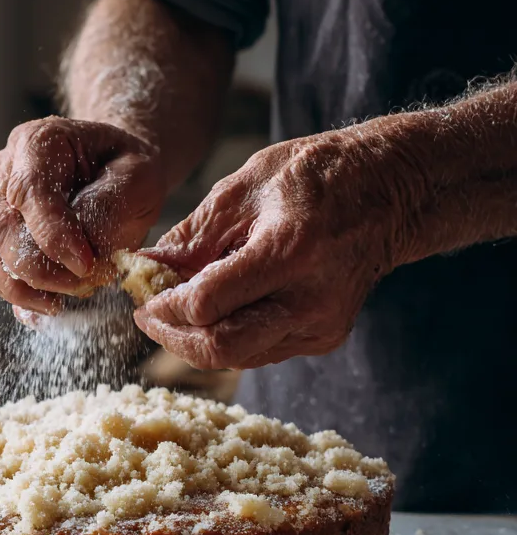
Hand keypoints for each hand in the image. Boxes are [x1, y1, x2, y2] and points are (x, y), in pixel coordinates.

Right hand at [0, 116, 165, 313]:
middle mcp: (6, 173)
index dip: (53, 233)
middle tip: (81, 284)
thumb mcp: (137, 175)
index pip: (29, 191)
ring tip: (59, 303)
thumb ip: (108, 207)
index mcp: (37, 143)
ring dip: (20, 287)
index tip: (85, 264)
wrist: (117, 171)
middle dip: (38, 268)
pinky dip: (15, 295)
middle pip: (0, 227)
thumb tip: (81, 255)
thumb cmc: (126, 167)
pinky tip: (46, 306)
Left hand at [133, 129, 405, 369]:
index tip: (143, 297)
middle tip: (150, 316)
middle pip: (221, 348)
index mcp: (290, 251)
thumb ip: (191, 237)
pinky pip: (258, 351)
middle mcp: (310, 299)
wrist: (391, 191)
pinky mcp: (323, 338)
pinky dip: (226, 337)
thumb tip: (143, 269)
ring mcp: (320, 325)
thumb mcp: (243, 188)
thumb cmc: (314, 177)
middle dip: (173, 337)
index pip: (207, 304)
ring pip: (236, 357)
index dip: (164, 307)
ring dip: (195, 340)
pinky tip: (217, 311)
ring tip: (177, 310)